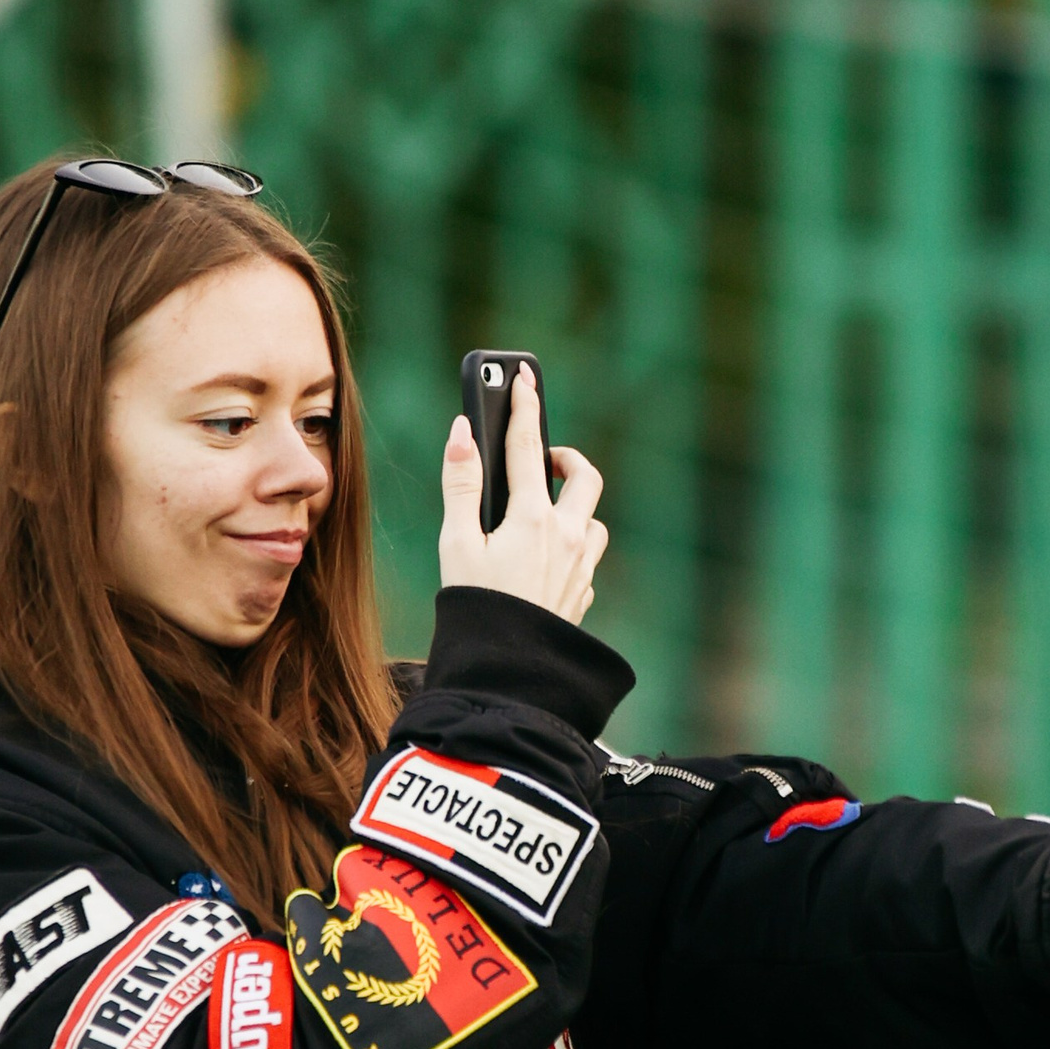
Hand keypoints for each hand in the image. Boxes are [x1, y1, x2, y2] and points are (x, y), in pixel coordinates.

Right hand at [436, 368, 606, 625]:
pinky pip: (588, 561)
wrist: (507, 671)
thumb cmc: (474, 607)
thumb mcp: (456, 542)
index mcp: (531, 518)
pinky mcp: (583, 595)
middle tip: (545, 459)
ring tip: (546, 514)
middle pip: (584, 478)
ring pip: (593, 521)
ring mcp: (580, 568)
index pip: (526, 444)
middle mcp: (566, 536)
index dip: (523, 404)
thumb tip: (462, 432)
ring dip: (575, 509)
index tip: (523, 377)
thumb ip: (461, 484)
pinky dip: (572, 550)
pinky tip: (548, 562)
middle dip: (567, 459)